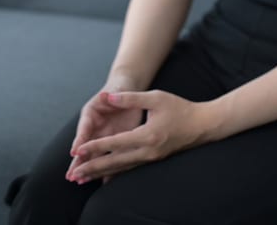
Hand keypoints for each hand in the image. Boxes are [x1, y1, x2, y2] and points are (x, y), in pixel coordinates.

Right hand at [66, 87, 143, 183]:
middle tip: (71, 175)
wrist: (125, 93)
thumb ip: (109, 97)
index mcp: (90, 114)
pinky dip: (104, 168)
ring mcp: (101, 136)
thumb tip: (104, 96)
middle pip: (84, 146)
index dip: (79, 140)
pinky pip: (107, 156)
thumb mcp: (114, 92)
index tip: (74, 152)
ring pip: (92, 154)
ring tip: (78, 181)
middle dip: (77, 161)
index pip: (84, 129)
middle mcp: (93, 127)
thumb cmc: (118, 91)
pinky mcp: (113, 142)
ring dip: (86, 167)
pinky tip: (101, 181)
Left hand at [69, 90, 214, 183]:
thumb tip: (109, 96)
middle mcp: (148, 151)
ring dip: (101, 174)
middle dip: (93, 168)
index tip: (78, 151)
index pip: (115, 143)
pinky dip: (114, 173)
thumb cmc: (180, 108)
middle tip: (74, 174)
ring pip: (121, 168)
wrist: (203, 125)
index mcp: (147, 135)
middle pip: (115, 162)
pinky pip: (129, 168)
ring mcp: (151, 158)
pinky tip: (103, 178)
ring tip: (82, 179)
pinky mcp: (152, 159)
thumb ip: (131, 98)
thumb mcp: (156, 97)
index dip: (95, 147)